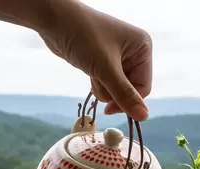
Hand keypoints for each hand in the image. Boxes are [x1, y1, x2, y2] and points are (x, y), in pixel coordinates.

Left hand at [38, 1, 151, 120]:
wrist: (55, 20)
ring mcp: (119, 58)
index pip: (144, 87)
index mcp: (143, 48)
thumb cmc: (83, 37)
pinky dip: (97, 82)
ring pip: (116, 89)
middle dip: (112, 90)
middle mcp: (134, 52)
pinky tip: (88, 70)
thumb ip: (124, 95)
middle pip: (130, 90)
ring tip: (92, 70)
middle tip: (98, 78)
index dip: (128, 101)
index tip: (109, 109)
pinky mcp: (104, 62)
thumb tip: (144, 117)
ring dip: (102, 86)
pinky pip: (106, 83)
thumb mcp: (105, 68)